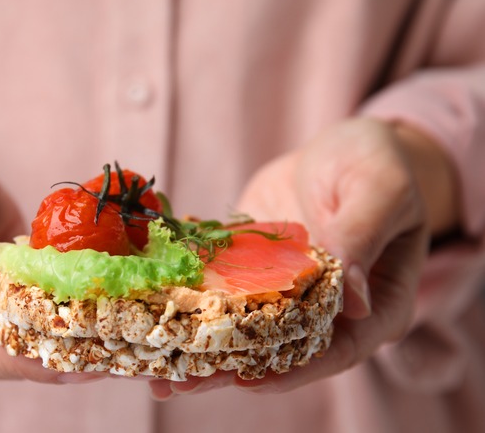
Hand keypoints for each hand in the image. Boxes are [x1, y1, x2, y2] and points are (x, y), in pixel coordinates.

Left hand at [150, 117, 459, 398]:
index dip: (295, 369)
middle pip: (281, 351)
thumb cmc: (377, 162)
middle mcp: (328, 310)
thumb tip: (355, 299)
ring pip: (245, 330)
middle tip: (180, 383)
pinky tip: (151, 315)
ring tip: (153, 369)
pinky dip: (190, 306)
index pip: (337, 350)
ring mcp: (285, 293)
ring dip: (200, 348)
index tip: (250, 380)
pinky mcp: (252, 272)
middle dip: (229, 369)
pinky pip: (222, 293)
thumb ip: (363, 235)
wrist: (340, 147)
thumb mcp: (378, 189)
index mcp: (375, 304)